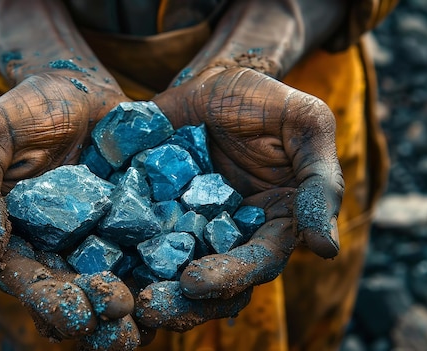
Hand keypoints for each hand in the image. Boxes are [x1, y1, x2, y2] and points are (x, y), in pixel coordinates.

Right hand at [0, 73, 140, 347]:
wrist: (77, 87)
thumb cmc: (25, 109)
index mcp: (17, 238)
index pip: (30, 282)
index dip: (51, 303)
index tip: (78, 315)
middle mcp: (59, 247)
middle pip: (74, 295)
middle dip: (95, 318)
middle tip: (121, 331)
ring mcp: (99, 239)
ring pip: (112, 286)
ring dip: (129, 313)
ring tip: (149, 327)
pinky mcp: (135, 224)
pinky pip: (148, 256)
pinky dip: (161, 278)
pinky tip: (178, 292)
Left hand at [136, 66, 343, 330]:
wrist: (214, 81)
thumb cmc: (266, 100)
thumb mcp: (306, 125)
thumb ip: (321, 182)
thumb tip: (325, 248)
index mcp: (274, 222)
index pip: (258, 261)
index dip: (231, 276)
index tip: (195, 282)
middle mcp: (233, 234)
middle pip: (216, 282)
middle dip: (185, 300)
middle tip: (151, 305)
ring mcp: (192, 227)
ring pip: (176, 273)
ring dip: (154, 290)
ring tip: (126, 298)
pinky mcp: (157, 215)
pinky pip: (140, 240)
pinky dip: (124, 255)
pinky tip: (101, 263)